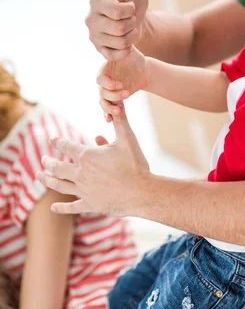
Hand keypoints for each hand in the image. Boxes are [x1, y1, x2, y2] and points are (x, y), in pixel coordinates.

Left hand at [36, 106, 150, 216]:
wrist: (141, 191)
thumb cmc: (135, 164)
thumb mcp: (127, 138)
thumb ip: (120, 120)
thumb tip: (118, 101)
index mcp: (87, 156)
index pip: (66, 146)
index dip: (58, 142)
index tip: (52, 140)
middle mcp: (81, 173)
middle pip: (57, 167)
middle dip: (48, 162)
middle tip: (43, 159)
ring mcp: (84, 190)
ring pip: (59, 185)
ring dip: (47, 180)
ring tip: (39, 177)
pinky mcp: (90, 205)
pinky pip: (71, 207)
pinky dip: (61, 208)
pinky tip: (53, 207)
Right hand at [85, 0, 148, 60]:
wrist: (136, 20)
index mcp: (96, 1)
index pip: (119, 11)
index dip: (131, 10)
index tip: (130, 6)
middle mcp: (90, 18)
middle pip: (120, 28)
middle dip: (133, 24)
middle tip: (131, 19)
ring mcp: (93, 36)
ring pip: (120, 42)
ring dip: (131, 36)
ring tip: (129, 28)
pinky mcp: (98, 50)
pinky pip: (118, 54)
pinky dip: (127, 49)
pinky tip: (126, 40)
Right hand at [97, 46, 148, 119]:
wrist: (142, 70)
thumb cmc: (135, 58)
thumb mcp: (130, 50)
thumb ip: (124, 46)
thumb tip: (123, 39)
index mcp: (105, 69)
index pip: (100, 78)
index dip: (108, 83)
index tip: (121, 84)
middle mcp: (104, 80)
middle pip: (101, 92)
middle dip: (113, 95)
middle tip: (127, 93)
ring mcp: (108, 90)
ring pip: (102, 101)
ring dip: (109, 107)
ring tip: (119, 110)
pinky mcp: (113, 98)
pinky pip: (106, 108)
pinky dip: (106, 114)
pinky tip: (109, 119)